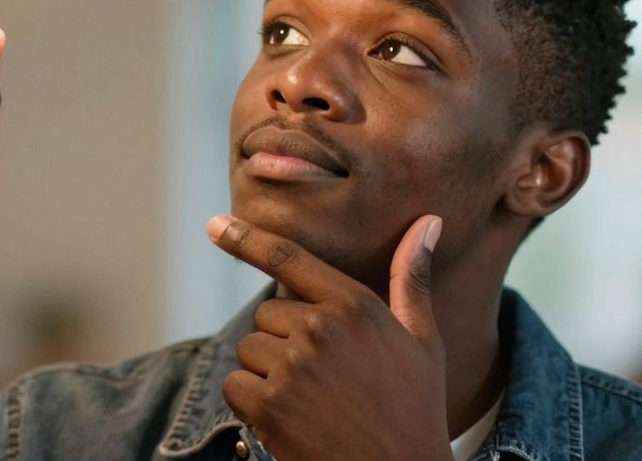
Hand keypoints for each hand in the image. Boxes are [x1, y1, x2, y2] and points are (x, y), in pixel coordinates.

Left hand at [206, 214, 451, 460]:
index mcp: (355, 305)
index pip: (289, 259)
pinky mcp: (270, 405)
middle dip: (284, 342)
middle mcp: (321, 328)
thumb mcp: (423, 340)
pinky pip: (235, 385)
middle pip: (267, 316)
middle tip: (324, 378)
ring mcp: (293, 367)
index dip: (247, 238)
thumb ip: (410, 279)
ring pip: (250, 350)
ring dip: (267, 374)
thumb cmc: (415, 409)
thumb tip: (427, 222)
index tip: (215, 225)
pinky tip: (290, 418)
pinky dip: (251, 402)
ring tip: (312, 401)